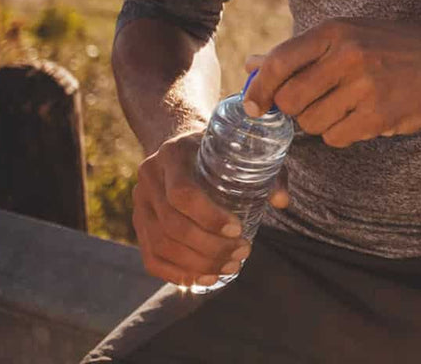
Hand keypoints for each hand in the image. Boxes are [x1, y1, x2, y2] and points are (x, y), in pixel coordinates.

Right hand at [132, 130, 254, 287]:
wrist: (179, 142)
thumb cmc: (217, 148)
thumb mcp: (240, 149)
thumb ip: (266, 171)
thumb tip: (282, 201)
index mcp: (171, 154)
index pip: (182, 194)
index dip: (209, 217)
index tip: (238, 229)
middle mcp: (148, 179)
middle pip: (171, 225)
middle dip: (209, 247)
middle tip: (242, 253)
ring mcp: (139, 204)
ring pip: (161, 245)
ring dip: (197, 263)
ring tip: (230, 267)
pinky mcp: (138, 224)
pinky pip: (152, 258)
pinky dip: (177, 274)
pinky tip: (203, 278)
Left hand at [242, 19, 420, 146]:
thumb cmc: (394, 47)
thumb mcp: (349, 35)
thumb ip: (300, 51)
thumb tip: (251, 64)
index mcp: (335, 31)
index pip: (279, 63)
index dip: (258, 90)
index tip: (253, 107)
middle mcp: (347, 55)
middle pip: (291, 100)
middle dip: (295, 110)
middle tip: (314, 104)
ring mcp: (364, 86)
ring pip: (312, 123)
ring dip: (322, 123)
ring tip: (346, 108)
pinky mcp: (378, 114)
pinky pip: (337, 137)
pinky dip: (343, 134)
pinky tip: (362, 118)